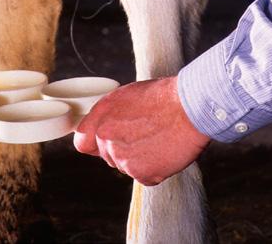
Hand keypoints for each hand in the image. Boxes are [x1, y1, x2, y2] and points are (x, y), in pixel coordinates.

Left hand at [73, 77, 210, 185]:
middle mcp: (107, 138)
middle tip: (144, 134)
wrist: (189, 107)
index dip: (94, 143)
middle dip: (122, 148)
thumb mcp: (127, 95)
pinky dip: (154, 168)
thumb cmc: (163, 96)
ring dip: (139, 158)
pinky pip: (144, 176)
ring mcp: (123, 158)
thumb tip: (102, 128)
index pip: (82, 141)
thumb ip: (109, 115)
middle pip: (107, 155)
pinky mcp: (141, 174)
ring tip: (157, 138)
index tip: (104, 142)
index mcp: (102, 116)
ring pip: (126, 166)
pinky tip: (165, 150)